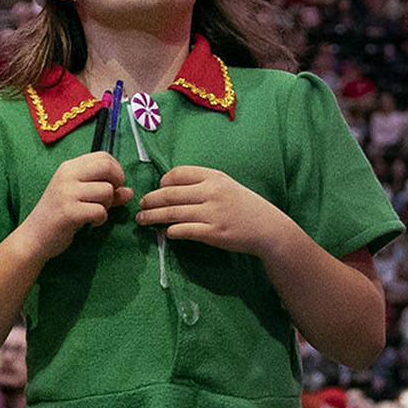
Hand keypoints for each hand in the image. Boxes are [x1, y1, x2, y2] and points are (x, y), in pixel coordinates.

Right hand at [21, 153, 131, 260]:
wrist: (34, 237)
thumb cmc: (58, 215)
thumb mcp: (80, 197)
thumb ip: (106, 192)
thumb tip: (129, 191)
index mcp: (69, 167)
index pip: (103, 156)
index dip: (116, 170)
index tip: (113, 185)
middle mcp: (67, 175)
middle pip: (107, 167)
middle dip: (116, 183)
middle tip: (109, 198)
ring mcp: (67, 193)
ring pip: (107, 191)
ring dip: (107, 205)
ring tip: (94, 213)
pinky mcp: (69, 212)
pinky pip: (100, 211)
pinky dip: (100, 219)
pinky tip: (90, 223)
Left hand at [132, 164, 287, 255]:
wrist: (267, 227)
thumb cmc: (244, 206)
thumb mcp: (226, 185)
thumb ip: (202, 184)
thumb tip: (169, 189)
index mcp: (213, 177)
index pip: (178, 174)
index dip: (163, 182)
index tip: (158, 190)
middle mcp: (211, 192)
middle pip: (170, 194)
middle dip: (150, 200)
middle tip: (140, 206)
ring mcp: (212, 213)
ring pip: (172, 213)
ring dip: (153, 217)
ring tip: (142, 220)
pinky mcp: (213, 233)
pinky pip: (184, 230)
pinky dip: (171, 231)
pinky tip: (166, 233)